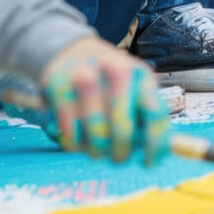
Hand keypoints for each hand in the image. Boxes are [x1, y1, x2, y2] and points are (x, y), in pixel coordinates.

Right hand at [37, 37, 169, 164]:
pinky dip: (74, 144)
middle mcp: (116, 72)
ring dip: (96, 151)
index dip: (155, 145)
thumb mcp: (133, 87)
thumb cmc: (108, 79)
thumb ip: (144, 116)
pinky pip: (69, 131)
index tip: (148, 163)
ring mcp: (85, 77)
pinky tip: (76, 142)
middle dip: (121, 153)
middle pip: (123, 129)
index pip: (155, 115)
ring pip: (95, 134)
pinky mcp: (58, 86)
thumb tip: (153, 154)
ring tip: (96, 151)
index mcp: (141, 75)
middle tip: (117, 159)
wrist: (68, 50)